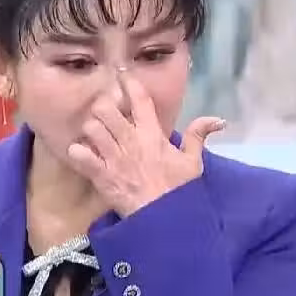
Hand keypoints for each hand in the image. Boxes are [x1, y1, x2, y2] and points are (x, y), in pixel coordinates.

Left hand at [67, 69, 225, 217]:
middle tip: (105, 113)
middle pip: (106, 108)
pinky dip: (77, 152)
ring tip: (94, 134)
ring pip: (91, 128)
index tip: (121, 75)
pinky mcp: (101, 175)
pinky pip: (80, 156)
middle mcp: (131, 141)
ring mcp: (114, 158)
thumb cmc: (179, 191)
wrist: (165, 220)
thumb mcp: (193, 162)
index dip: (128, 83)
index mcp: (153, 134)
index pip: (139, 99)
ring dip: (90, 129)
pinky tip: (82, 154)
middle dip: (102, 107)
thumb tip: (218, 120)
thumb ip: (199, 136)